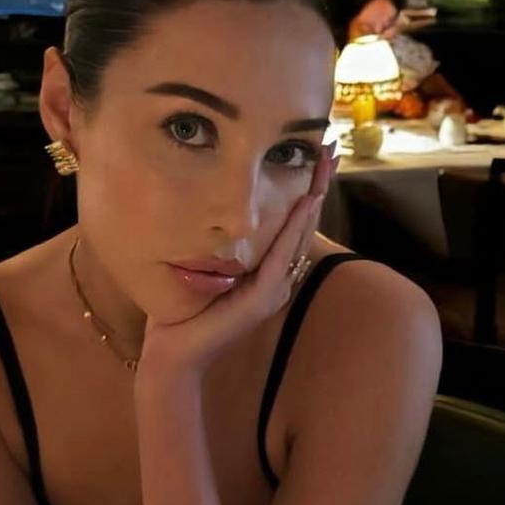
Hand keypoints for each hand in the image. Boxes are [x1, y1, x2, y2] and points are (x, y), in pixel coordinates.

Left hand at [136, 144, 339, 380]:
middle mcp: (278, 282)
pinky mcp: (261, 299)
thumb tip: (215, 216)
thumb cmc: (184, 315)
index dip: (307, 193)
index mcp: (268, 275)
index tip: (316, 158)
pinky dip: (294, 229)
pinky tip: (305, 203)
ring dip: (315, 198)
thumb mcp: (205, 272)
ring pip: (300, 237)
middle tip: (331, 149)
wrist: (174, 356)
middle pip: (305, 227)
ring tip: (325, 165)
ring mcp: (273, 291)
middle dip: (319, 186)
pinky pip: (282, 257)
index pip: (293, 228)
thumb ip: (220, 251)